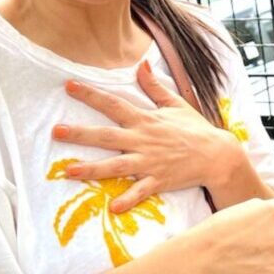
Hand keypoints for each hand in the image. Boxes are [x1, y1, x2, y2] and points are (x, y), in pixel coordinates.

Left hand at [53, 62, 254, 211]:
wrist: (218, 155)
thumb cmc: (195, 129)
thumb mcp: (176, 104)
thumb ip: (154, 87)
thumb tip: (141, 65)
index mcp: (145, 120)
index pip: (112, 104)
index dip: (90, 95)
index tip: (68, 86)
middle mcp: (142, 140)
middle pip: (105, 135)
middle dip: (80, 134)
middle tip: (56, 131)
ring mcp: (149, 162)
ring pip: (115, 165)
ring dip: (91, 169)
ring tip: (68, 171)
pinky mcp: (158, 180)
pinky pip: (140, 192)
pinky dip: (128, 200)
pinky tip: (112, 208)